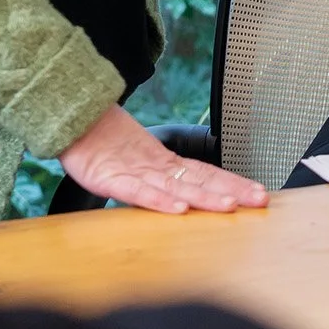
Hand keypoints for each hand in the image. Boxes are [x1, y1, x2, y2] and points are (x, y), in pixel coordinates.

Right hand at [59, 105, 268, 213]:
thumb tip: (181, 199)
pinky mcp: (110, 179)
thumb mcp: (135, 165)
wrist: (69, 119)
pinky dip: (159, 201)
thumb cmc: (100, 144)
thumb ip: (158, 181)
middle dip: (231, 190)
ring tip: (228, 205)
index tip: (259, 192)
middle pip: (201, 180)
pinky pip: (138, 192)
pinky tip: (178, 209)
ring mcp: (135, 173)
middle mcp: (156, 167)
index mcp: (164, 164)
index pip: (207, 174)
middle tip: (259, 199)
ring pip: (176, 187)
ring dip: (204, 197)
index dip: (233, 183)